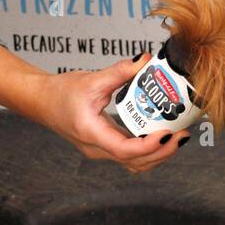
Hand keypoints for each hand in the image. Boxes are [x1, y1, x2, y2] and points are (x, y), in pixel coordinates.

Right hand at [0, 47, 190, 173]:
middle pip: (135, 162)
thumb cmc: (61, 93)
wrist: (42, 101)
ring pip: (134, 163)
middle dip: (162, 152)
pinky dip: (148, 151)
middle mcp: (97, 148)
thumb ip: (120, 71)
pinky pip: (130, 156)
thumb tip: (144, 60)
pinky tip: (161, 135)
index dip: (149, 146)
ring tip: (177, 137)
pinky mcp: (105, 147)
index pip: (124, 149)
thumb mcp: (91, 79)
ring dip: (158, 155)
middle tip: (182, 134)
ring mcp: (101, 151)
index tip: (168, 134)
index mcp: (91, 133)